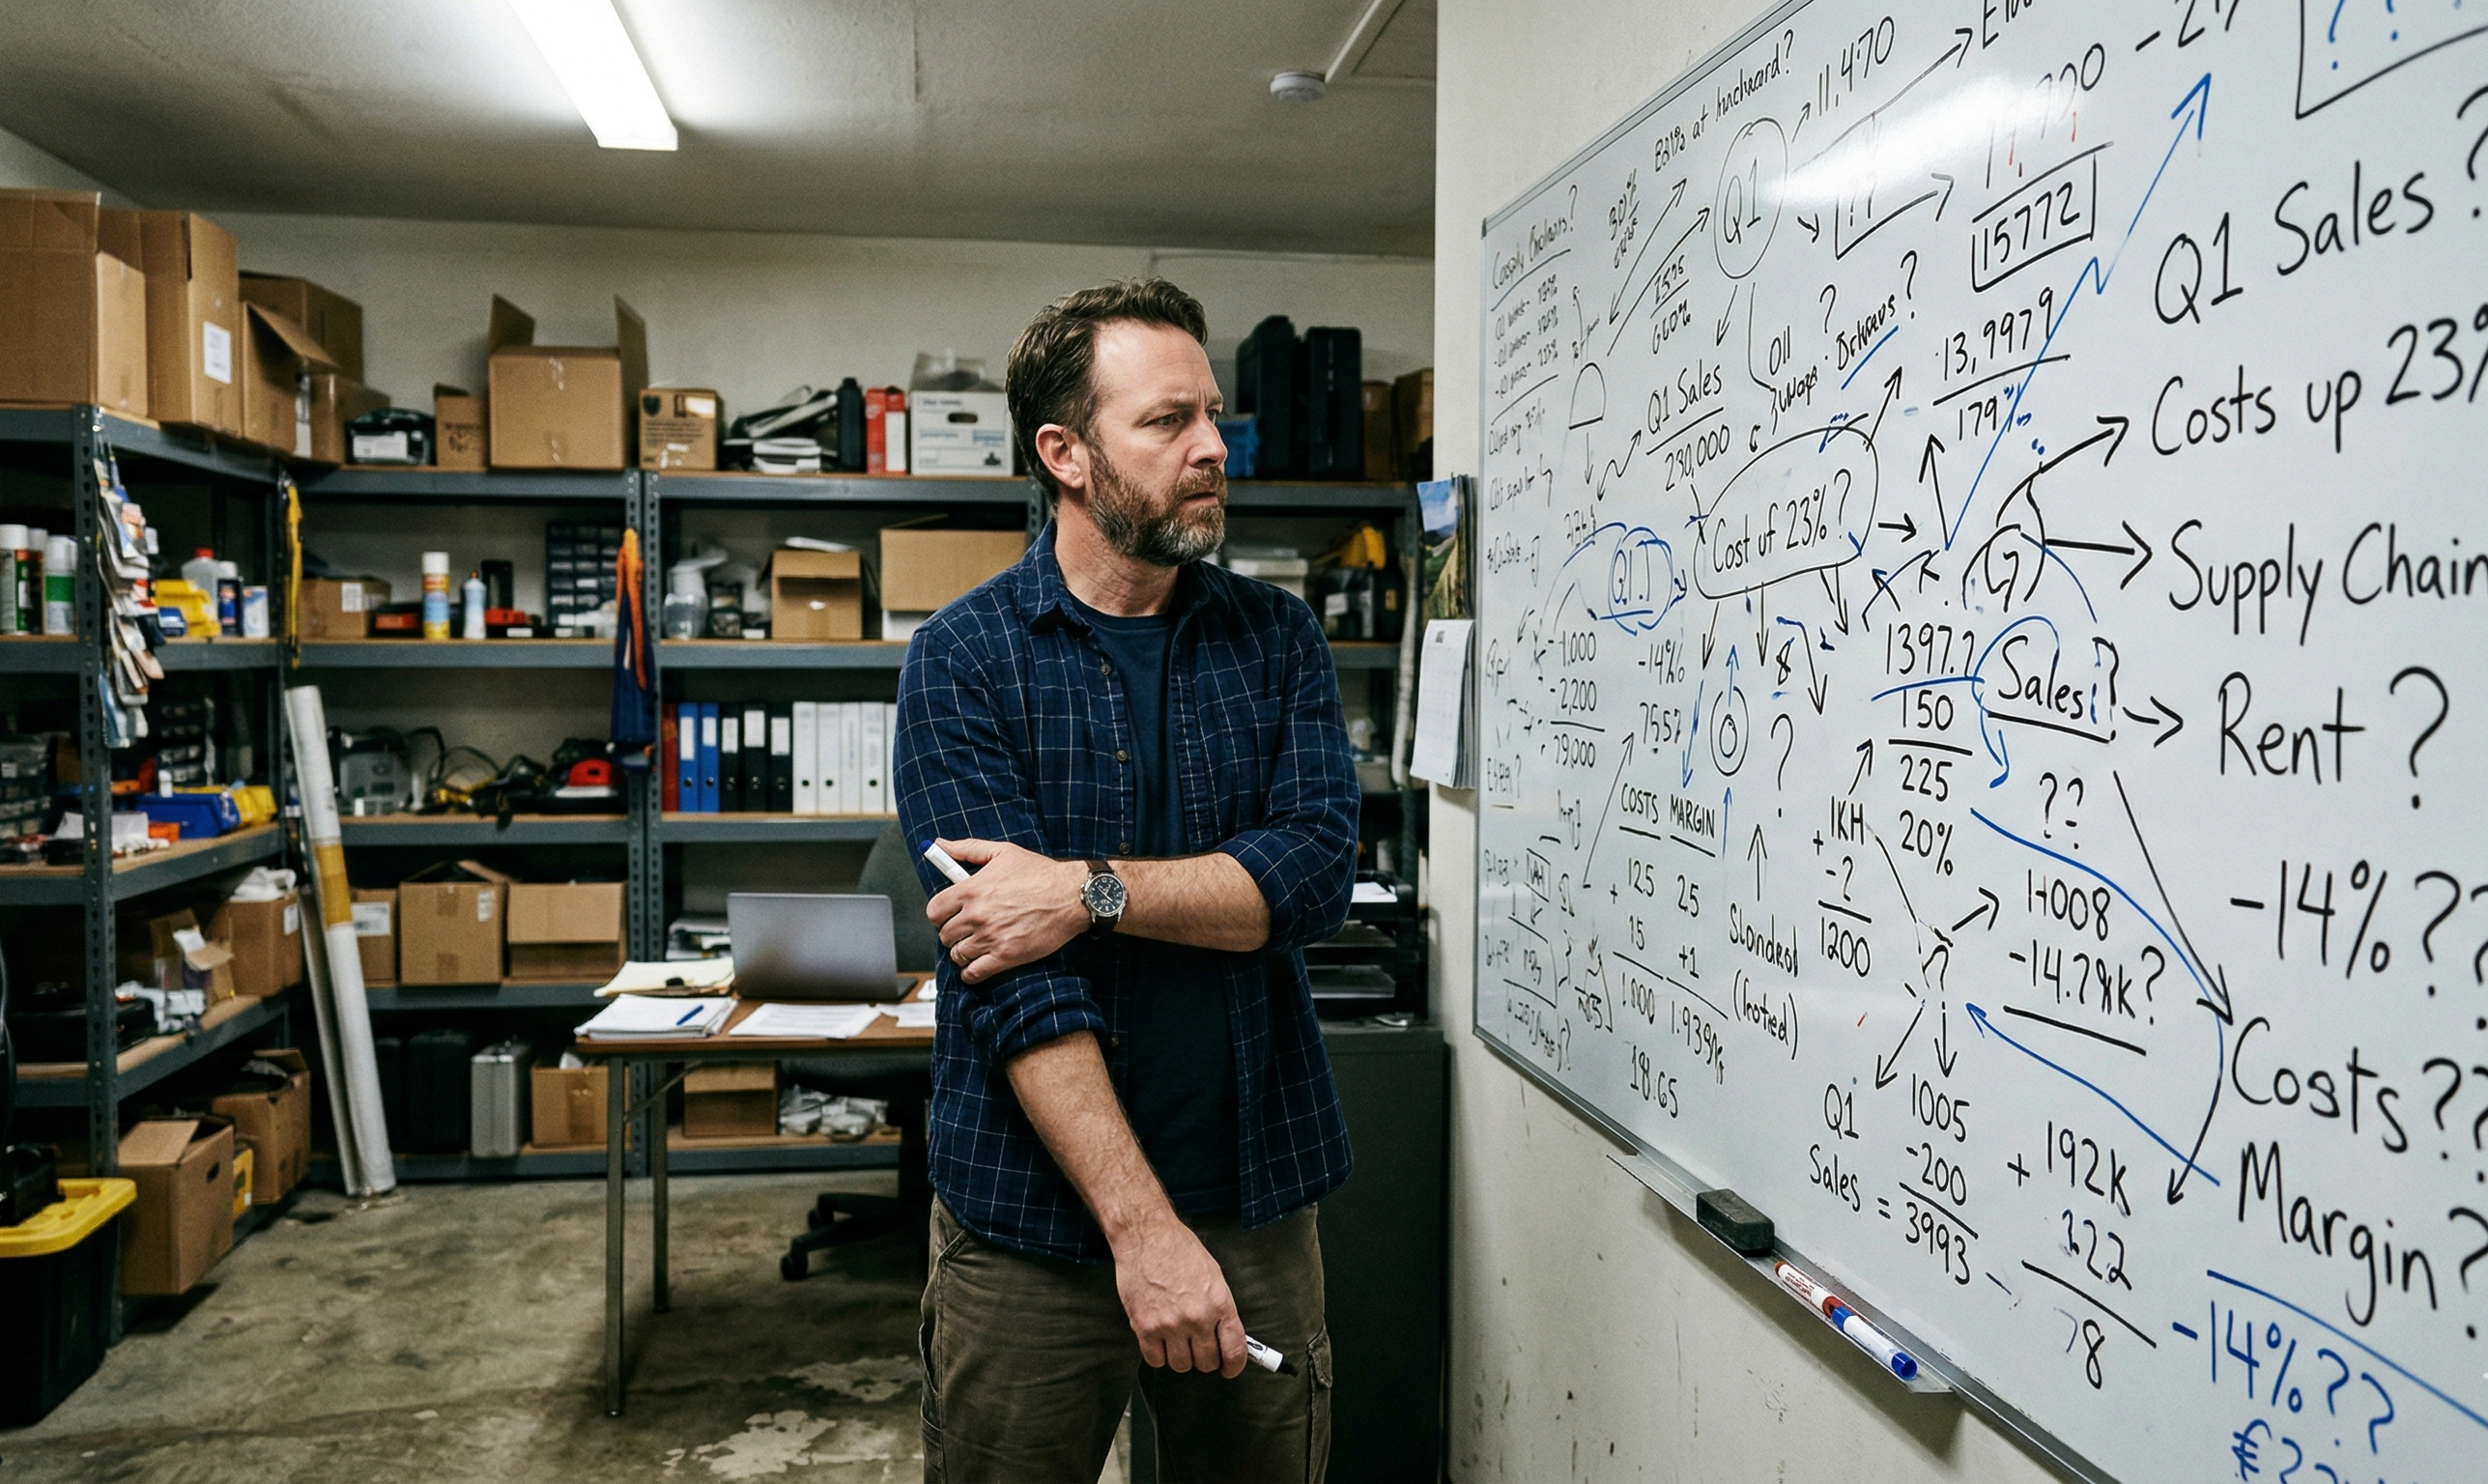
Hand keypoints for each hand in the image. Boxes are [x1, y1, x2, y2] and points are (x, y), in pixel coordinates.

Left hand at [926, 838, 1089, 983]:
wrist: (1072, 896)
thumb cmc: (1041, 874)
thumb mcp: (1002, 852)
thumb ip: (967, 849)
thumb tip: (939, 845)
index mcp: (972, 889)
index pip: (934, 911)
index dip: (940, 914)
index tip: (948, 915)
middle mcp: (977, 914)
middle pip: (944, 934)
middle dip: (953, 933)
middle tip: (966, 930)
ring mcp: (991, 937)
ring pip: (957, 954)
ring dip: (963, 951)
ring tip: (975, 945)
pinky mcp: (1006, 956)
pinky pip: (974, 973)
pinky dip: (970, 973)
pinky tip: (977, 965)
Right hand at [1112, 1214, 1246, 1376]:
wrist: (1147, 1236)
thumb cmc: (1180, 1250)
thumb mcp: (1214, 1276)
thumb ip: (1222, 1309)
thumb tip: (1227, 1336)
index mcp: (1219, 1304)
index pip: (1234, 1351)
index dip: (1233, 1366)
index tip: (1229, 1369)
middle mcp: (1197, 1318)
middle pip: (1206, 1363)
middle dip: (1205, 1358)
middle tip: (1198, 1347)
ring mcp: (1170, 1325)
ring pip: (1181, 1365)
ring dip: (1181, 1357)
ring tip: (1177, 1339)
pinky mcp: (1144, 1327)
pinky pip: (1155, 1360)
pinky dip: (1158, 1354)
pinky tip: (1160, 1339)